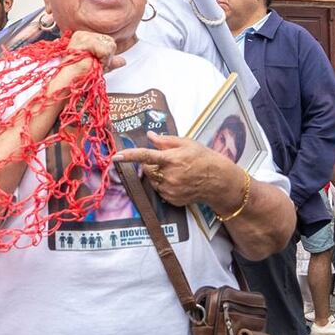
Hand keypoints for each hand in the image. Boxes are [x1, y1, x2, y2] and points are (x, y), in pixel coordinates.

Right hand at [67, 31, 125, 73]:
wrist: (70, 83)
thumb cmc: (79, 76)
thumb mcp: (98, 66)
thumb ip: (110, 60)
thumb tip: (122, 61)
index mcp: (83, 37)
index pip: (106, 40)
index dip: (105, 55)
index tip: (93, 62)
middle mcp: (82, 34)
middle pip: (109, 41)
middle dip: (106, 57)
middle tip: (94, 65)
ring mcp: (84, 36)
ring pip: (110, 45)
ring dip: (105, 60)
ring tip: (92, 65)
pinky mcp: (87, 41)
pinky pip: (107, 50)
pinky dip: (103, 61)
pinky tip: (92, 64)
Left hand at [113, 131, 232, 207]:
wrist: (218, 180)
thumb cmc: (203, 158)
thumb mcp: (187, 143)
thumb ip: (165, 140)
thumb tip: (150, 135)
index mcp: (171, 159)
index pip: (145, 156)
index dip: (129, 156)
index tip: (116, 156)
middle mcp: (169, 176)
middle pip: (147, 169)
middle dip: (151, 165)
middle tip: (166, 161)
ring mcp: (170, 189)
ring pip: (152, 181)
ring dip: (158, 176)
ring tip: (176, 172)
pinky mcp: (172, 199)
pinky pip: (160, 191)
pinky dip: (164, 185)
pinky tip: (179, 181)